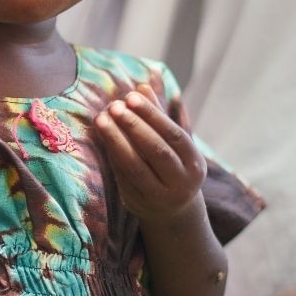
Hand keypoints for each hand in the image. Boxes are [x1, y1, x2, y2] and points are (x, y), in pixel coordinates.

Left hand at [93, 89, 205, 221]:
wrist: (173, 211)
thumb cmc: (173, 165)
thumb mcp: (174, 143)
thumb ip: (160, 114)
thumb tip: (144, 84)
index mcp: (194, 163)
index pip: (174, 135)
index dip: (152, 115)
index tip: (132, 96)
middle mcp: (181, 182)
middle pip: (156, 151)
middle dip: (133, 126)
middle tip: (114, 105)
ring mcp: (159, 196)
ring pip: (135, 167)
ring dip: (115, 141)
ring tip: (101, 119)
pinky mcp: (137, 204)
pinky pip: (122, 177)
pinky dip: (112, 156)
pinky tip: (102, 137)